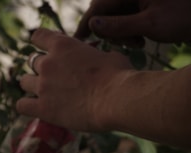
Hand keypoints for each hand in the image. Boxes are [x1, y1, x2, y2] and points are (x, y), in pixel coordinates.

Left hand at [16, 28, 132, 131]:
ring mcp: (43, 86)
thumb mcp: (107, 56)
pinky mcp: (43, 108)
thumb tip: (96, 61)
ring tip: (44, 93)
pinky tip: (35, 108)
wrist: (116, 99)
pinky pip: (21, 106)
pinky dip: (25, 106)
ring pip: (24, 82)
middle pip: (32, 62)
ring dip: (32, 85)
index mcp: (62, 46)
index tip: (49, 50)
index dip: (42, 42)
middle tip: (55, 77)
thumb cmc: (119, 76)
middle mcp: (48, 64)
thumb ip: (92, 57)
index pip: (38, 36)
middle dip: (42, 68)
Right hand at [74, 0, 190, 46]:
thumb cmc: (184, 17)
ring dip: (121, 34)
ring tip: (139, 43)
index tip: (75, 40)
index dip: (86, 24)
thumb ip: (119, 25)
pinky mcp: (143, 6)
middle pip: (106, 13)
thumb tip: (93, 25)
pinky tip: (141, 39)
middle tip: (128, 44)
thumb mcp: (150, 24)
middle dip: (111, 31)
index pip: (99, 6)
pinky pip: (125, 20)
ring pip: (115, 19)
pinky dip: (129, 31)